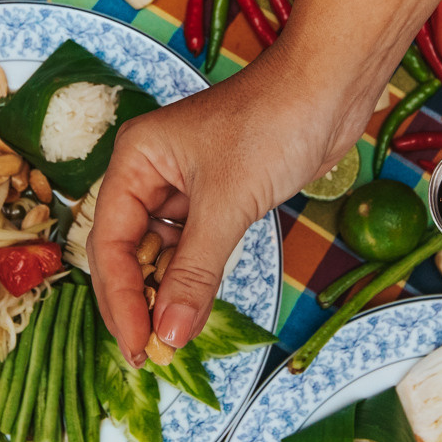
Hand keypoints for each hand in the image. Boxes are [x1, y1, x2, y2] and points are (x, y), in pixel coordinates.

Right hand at [90, 46, 362, 364]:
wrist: (330, 87)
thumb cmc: (272, 123)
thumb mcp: (227, 204)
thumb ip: (194, 272)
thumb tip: (167, 334)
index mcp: (135, 160)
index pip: (111, 243)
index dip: (120, 299)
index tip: (136, 346)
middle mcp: (151, 172)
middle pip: (129, 251)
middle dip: (137, 301)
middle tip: (148, 354)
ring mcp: (184, 185)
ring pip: (162, 252)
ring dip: (167, 294)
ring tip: (171, 341)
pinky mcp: (219, 196)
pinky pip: (194, 247)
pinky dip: (195, 278)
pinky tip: (195, 311)